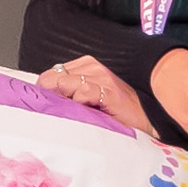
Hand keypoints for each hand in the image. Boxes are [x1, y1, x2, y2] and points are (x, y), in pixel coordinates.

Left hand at [35, 56, 152, 132]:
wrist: (144, 121)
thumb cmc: (115, 112)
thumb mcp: (87, 98)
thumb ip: (68, 93)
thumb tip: (43, 99)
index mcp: (85, 66)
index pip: (50, 74)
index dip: (46, 92)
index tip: (48, 106)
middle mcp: (93, 67)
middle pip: (53, 78)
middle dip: (52, 95)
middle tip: (60, 111)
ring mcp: (102, 77)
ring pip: (65, 82)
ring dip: (65, 100)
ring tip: (75, 112)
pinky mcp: (109, 91)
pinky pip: (84, 91)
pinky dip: (79, 101)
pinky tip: (85, 110)